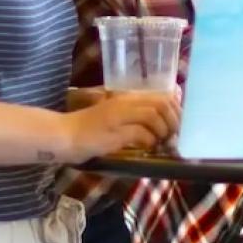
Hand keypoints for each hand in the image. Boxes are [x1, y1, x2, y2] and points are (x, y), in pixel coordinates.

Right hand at [58, 90, 181, 162]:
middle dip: (174, 121)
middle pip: (162, 103)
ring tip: (161, 142)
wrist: (64, 135)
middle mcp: (125, 102)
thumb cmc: (91, 129)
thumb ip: (137, 116)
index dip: (176, 110)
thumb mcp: (117, 117)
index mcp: (128, 97)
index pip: (163, 95)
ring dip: (163, 131)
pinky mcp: (114, 131)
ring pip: (153, 115)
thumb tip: (165, 121)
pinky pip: (140, 133)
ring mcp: (119, 115)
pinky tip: (146, 147)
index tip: (178, 125)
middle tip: (173, 136)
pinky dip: (149, 141)